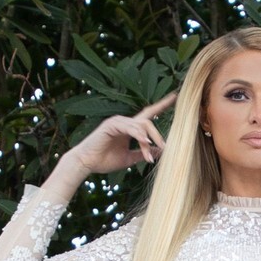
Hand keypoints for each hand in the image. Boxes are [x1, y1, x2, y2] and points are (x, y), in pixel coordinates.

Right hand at [57, 94, 176, 178]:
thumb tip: (160, 152)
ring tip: (150, 154)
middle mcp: (125, 122)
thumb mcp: (129, 158)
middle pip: (148, 120)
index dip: (162, 105)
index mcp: (129, 128)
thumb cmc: (104, 160)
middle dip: (158, 134)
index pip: (148, 114)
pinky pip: (130, 127)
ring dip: (149, 140)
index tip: (175, 97)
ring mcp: (118, 121)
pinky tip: (144, 142)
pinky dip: (139, 135)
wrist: (86, 163)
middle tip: (167, 147)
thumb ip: (143, 153)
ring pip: (141, 125)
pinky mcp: (111, 124)